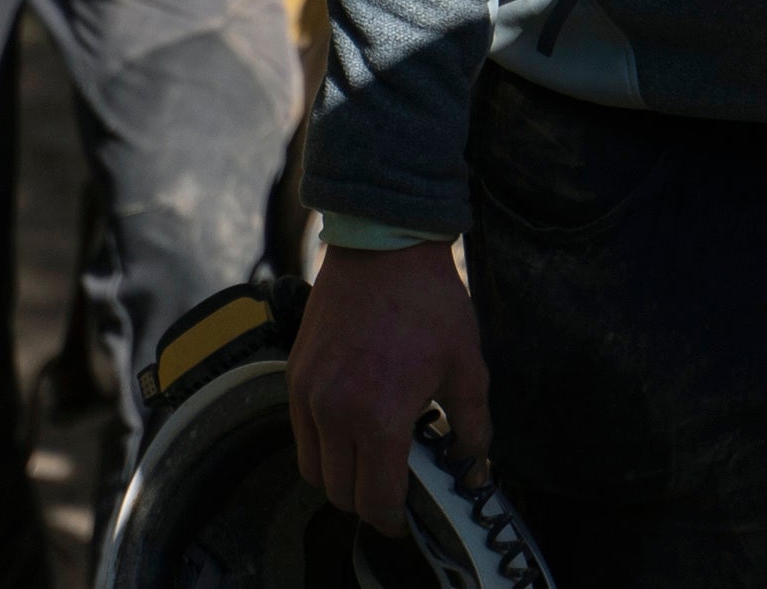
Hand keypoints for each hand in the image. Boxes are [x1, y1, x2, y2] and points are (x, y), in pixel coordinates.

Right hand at [288, 238, 489, 534]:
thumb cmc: (429, 303)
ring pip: (313, 469)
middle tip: (392, 489)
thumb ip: (472, 427)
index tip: (406, 517)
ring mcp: (307, 394)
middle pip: (339, 493)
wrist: (384, 247)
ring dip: (340, 477)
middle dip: (367, 502)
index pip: (375, 500)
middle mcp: (333, 413)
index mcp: (378, 418)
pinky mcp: (294, 375)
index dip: (393, 519)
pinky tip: (350, 426)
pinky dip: (321, 445)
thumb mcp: (466, 367)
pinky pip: (300, 434)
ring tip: (370, 459)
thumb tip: (472, 466)